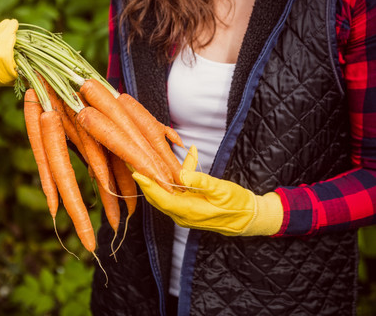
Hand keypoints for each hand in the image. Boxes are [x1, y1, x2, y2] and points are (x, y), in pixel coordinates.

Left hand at [132, 146, 283, 235]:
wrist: (248, 219)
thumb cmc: (237, 204)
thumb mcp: (222, 190)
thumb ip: (201, 182)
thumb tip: (182, 174)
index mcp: (189, 211)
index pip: (161, 198)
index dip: (148, 185)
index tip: (136, 172)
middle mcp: (182, 215)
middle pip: (157, 197)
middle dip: (145, 180)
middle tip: (133, 162)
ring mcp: (184, 213)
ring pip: (164, 195)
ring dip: (157, 178)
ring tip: (147, 161)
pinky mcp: (188, 209)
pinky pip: (175, 193)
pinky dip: (174, 178)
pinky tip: (186, 160)